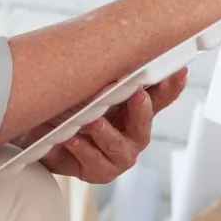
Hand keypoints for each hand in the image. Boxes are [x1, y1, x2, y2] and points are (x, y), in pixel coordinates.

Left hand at [39, 69, 188, 183]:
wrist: (41, 133)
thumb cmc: (70, 106)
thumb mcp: (88, 86)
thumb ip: (105, 74)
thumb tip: (113, 49)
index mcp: (136, 107)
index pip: (160, 95)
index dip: (172, 84)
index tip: (178, 71)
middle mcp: (132, 132)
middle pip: (144, 121)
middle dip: (141, 109)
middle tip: (137, 96)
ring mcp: (119, 154)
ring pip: (118, 145)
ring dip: (106, 132)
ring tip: (94, 122)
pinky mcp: (100, 171)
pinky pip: (93, 160)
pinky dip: (82, 148)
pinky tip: (72, 138)